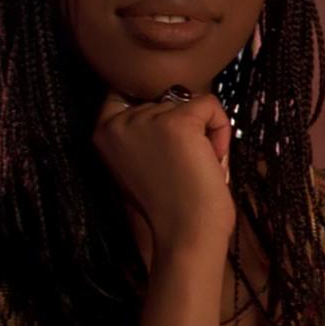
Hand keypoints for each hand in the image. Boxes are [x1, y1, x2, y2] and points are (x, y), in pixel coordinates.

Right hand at [94, 89, 234, 252]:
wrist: (186, 234)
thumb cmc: (172, 203)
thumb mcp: (141, 159)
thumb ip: (145, 129)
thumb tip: (175, 94)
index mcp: (102, 132)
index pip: (125, 91)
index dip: (156, 109)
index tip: (167, 139)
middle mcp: (117, 122)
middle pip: (166, 96)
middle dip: (185, 125)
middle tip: (184, 165)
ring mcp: (146, 119)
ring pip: (191, 100)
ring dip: (204, 130)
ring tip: (197, 165)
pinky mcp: (178, 122)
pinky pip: (211, 104)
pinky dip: (222, 129)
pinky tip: (212, 158)